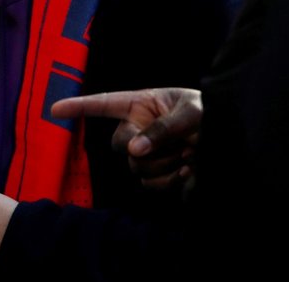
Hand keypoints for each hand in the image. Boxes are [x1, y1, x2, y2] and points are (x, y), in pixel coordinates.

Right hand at [51, 88, 200, 189]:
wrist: (234, 138)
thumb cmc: (210, 112)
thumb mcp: (190, 112)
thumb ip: (161, 128)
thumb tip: (134, 150)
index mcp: (140, 104)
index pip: (102, 104)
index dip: (77, 106)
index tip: (54, 110)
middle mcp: (138, 128)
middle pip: (120, 145)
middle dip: (147, 149)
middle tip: (179, 146)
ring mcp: (147, 152)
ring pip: (136, 167)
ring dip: (164, 165)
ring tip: (190, 155)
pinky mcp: (159, 174)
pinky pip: (151, 184)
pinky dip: (171, 181)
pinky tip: (189, 170)